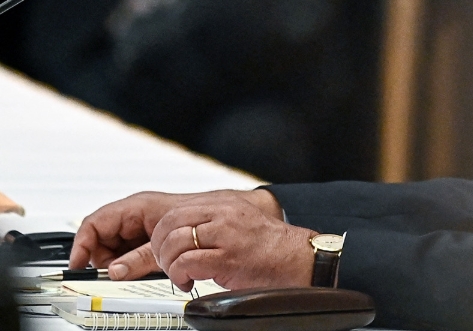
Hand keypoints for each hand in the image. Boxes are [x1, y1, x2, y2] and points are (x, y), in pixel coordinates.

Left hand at [151, 194, 314, 290]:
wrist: (299, 261)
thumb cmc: (271, 249)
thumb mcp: (239, 225)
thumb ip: (212, 223)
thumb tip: (181, 234)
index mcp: (225, 204)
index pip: (175, 210)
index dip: (161, 232)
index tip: (164, 249)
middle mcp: (224, 214)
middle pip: (169, 223)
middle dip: (160, 247)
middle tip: (167, 263)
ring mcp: (226, 235)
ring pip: (174, 242)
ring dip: (169, 264)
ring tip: (180, 275)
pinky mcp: (228, 258)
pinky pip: (186, 262)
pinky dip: (179, 275)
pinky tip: (188, 282)